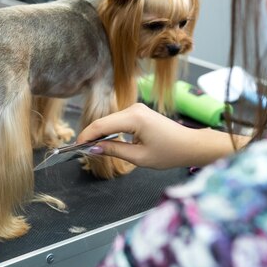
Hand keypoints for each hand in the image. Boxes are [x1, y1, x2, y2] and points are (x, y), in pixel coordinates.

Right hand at [77, 103, 199, 168]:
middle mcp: (133, 108)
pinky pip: (118, 121)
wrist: (191, 145)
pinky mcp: (138, 112)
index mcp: (134, 118)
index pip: (101, 125)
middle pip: (103, 121)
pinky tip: (105, 142)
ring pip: (109, 121)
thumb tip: (93, 148)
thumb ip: (114, 151)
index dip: (86, 136)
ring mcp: (136, 109)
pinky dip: (109, 131)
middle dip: (91, 135)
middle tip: (81, 150)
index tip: (76, 147)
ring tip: (92, 148)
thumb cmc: (170, 152)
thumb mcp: (139, 157)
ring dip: (100, 133)